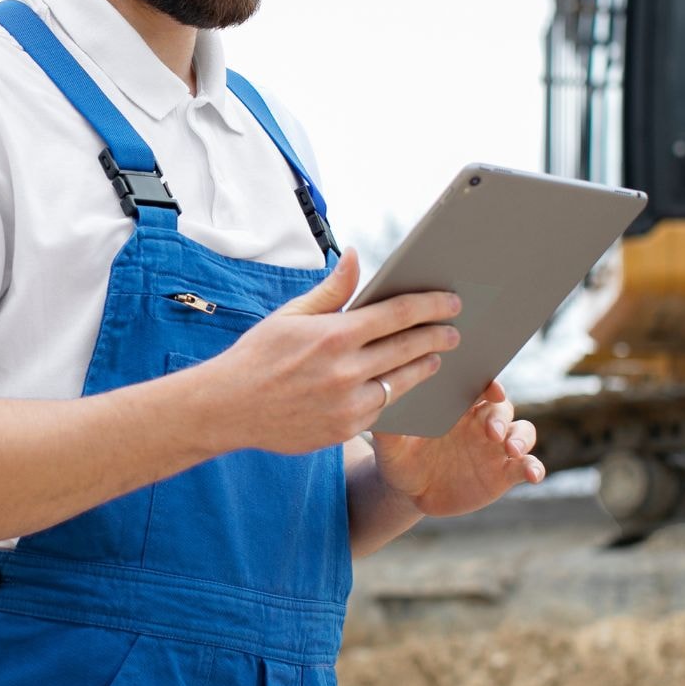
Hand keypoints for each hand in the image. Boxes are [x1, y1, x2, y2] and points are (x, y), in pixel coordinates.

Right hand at [200, 248, 460, 455]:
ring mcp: (348, 404)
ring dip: (424, 366)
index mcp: (334, 335)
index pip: (397, 314)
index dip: (430, 306)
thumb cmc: (258, 355)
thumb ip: (332, 289)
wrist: (229, 407)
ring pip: (403, 381)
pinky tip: (402, 383)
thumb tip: (356, 256)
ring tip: (436, 357)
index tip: (450, 302)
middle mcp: (345, 370)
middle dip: (438, 336)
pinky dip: (396, 393)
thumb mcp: (291, 315)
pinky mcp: (345, 429)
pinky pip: (383, 408)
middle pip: (409, 348)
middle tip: (455, 330)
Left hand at [369, 379, 544, 516]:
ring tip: (511, 449)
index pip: (478, 386)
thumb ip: (387, 427)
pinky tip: (533, 474)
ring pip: (522, 431)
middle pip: (502, 407)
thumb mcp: (389, 445)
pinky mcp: (503, 473)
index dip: (489, 384)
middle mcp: (480, 421)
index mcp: (456, 406)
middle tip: (490, 430)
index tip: (491, 389)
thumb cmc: (398, 458)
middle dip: (500, 415)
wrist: (408, 493)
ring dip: (521, 437)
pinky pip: (526, 465)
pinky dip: (534, 467)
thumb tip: (378, 402)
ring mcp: (495, 447)